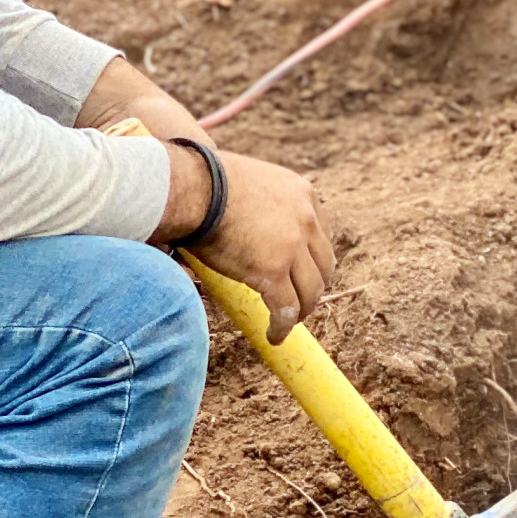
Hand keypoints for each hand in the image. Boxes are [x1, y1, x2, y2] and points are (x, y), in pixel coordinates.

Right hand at [187, 149, 333, 343]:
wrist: (193, 186)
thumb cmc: (205, 181)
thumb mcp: (250, 181)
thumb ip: (261, 201)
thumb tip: (244, 213)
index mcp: (302, 194)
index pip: (321, 234)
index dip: (313, 259)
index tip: (302, 273)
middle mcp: (305, 219)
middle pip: (323, 265)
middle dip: (312, 286)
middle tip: (299, 301)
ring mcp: (292, 246)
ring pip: (310, 291)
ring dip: (302, 310)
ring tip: (287, 322)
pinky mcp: (273, 271)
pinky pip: (286, 308)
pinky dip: (282, 327)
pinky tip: (273, 336)